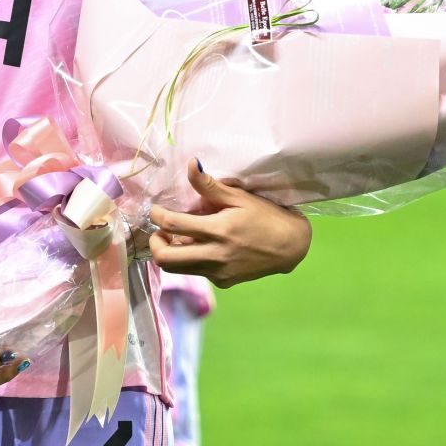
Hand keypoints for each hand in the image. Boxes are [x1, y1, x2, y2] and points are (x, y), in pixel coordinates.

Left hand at [147, 160, 310, 287]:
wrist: (290, 247)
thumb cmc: (267, 217)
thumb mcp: (240, 197)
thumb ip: (210, 186)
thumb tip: (191, 164)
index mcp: (218, 230)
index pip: (173, 225)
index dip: (157, 216)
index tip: (156, 209)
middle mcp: (215, 256)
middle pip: (165, 259)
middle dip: (155, 243)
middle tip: (160, 231)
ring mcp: (218, 272)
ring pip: (177, 269)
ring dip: (170, 253)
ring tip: (179, 238)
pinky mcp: (223, 282)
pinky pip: (196, 271)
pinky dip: (191, 259)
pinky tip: (203, 246)